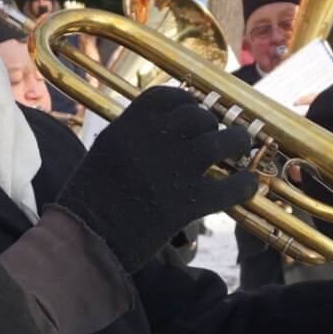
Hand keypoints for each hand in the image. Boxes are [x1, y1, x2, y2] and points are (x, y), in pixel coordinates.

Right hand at [56, 88, 256, 271]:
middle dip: (212, 124)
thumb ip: (135, 134)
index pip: (170, 96)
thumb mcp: (107, 149)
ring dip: (236, 142)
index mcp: (130, 123)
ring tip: (240, 147)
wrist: (85, 237)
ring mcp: (173, 169)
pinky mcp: (187, 202)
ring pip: (220, 142)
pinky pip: (228, 187)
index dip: (188, 101)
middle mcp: (154, 139)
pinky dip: (243, 185)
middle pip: (199, 116)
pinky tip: (247, 185)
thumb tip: (165, 127)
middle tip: (218, 135)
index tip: (195, 111)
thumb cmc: (90, 197)